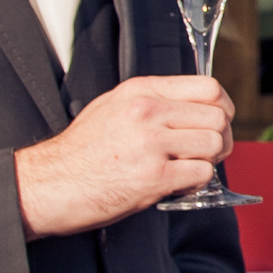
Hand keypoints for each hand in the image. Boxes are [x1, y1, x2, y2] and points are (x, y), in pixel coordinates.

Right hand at [14, 75, 234, 237]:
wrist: (49, 184)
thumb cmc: (80, 152)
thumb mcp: (111, 107)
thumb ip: (152, 101)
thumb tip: (192, 106)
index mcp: (140, 92)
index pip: (208, 87)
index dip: (222, 107)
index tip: (218, 120)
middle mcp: (147, 112)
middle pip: (217, 118)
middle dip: (219, 138)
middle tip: (204, 153)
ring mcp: (151, 144)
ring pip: (214, 145)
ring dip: (207, 161)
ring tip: (185, 168)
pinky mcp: (153, 177)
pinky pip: (201, 175)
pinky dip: (195, 183)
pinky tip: (175, 184)